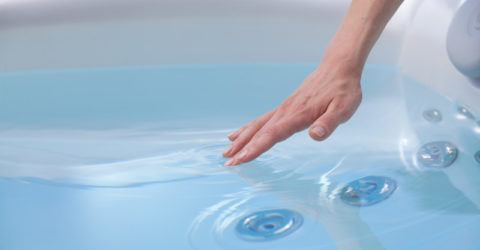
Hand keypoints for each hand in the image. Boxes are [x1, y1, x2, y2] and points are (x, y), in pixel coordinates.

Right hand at [223, 61, 361, 165]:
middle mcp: (286, 111)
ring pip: (257, 125)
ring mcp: (283, 108)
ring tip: (227, 151)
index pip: (272, 134)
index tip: (241, 159)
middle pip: (259, 132)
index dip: (256, 148)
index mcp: (298, 114)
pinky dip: (248, 129)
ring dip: (242, 139)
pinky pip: (262, 120)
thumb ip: (329, 123)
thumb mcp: (343, 108)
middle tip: (228, 162)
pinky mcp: (284, 107)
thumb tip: (315, 135)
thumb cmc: (343, 89)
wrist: (338, 67)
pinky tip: (238, 135)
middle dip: (243, 148)